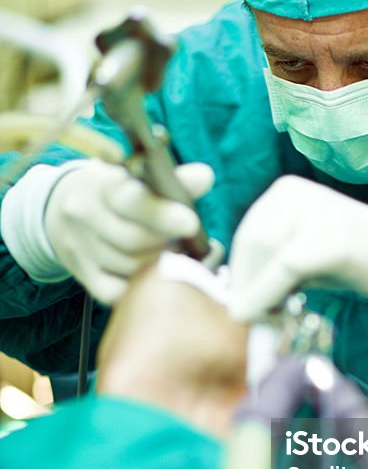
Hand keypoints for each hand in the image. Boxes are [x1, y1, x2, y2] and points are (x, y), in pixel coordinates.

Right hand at [44, 159, 213, 304]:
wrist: (61, 211)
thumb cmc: (115, 193)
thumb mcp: (137, 178)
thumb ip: (174, 179)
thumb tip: (205, 177)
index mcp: (103, 185)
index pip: (131, 201)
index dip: (162, 215)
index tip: (191, 223)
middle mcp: (85, 215)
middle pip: (132, 240)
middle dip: (166, 243)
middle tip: (186, 242)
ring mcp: (81, 247)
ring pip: (128, 267)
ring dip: (158, 264)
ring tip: (173, 254)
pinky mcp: (84, 275)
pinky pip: (116, 292)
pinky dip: (140, 286)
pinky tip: (153, 274)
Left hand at [229, 176, 367, 319]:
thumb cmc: (345, 257)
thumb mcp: (299, 247)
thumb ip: (267, 259)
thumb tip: (233, 289)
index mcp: (287, 190)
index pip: (248, 232)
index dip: (240, 271)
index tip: (238, 300)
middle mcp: (300, 194)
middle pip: (254, 243)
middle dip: (247, 282)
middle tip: (250, 312)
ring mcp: (320, 213)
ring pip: (268, 256)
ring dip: (256, 291)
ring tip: (267, 312)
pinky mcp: (334, 240)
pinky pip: (287, 268)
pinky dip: (267, 294)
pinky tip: (262, 313)